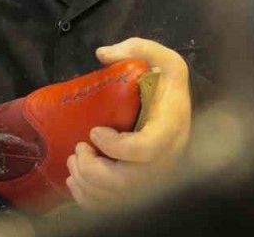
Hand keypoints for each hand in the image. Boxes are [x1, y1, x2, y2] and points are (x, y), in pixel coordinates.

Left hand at [64, 38, 191, 211]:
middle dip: (92, 169)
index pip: (145, 150)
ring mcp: (153, 181)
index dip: (115, 146)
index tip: (94, 131)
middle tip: (78, 149)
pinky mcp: (141, 190)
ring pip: (116, 197)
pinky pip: (112, 206)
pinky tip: (77, 180)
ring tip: (74, 160)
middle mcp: (166, 163)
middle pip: (126, 182)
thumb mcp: (164, 60)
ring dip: (86, 182)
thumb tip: (102, 54)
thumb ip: (138, 48)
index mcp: (171, 131)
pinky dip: (88, 198)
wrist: (178, 116)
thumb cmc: (168, 88)